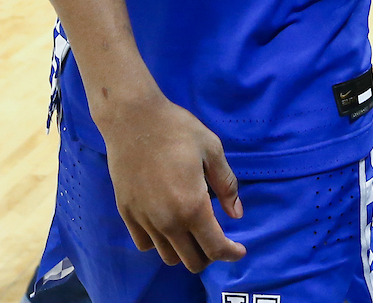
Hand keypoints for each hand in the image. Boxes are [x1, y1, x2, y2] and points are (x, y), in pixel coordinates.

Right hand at [99, 91, 245, 273]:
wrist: (133, 118)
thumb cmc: (176, 128)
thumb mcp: (212, 149)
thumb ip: (226, 184)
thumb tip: (236, 213)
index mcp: (192, 205)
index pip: (214, 248)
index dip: (231, 254)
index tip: (240, 251)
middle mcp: (167, 221)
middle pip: (192, 261)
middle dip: (209, 254)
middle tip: (217, 237)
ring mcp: (144, 220)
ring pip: (168, 257)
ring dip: (185, 250)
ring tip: (193, 230)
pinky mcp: (127, 214)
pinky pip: (145, 244)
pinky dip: (160, 242)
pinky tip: (169, 223)